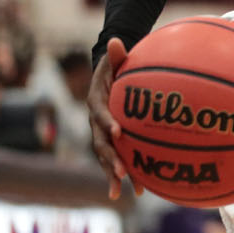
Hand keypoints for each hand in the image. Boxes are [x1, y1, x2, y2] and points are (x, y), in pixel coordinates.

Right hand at [86, 38, 136, 200]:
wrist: (108, 75)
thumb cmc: (116, 65)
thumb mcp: (116, 58)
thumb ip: (117, 53)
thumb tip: (116, 40)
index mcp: (96, 101)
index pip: (100, 113)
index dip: (107, 123)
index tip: (118, 131)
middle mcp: (95, 121)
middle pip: (99, 143)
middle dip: (110, 159)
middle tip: (121, 172)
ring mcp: (102, 133)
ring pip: (106, 157)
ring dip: (113, 174)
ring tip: (121, 192)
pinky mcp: (112, 141)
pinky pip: (118, 159)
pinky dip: (127, 175)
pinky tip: (138, 192)